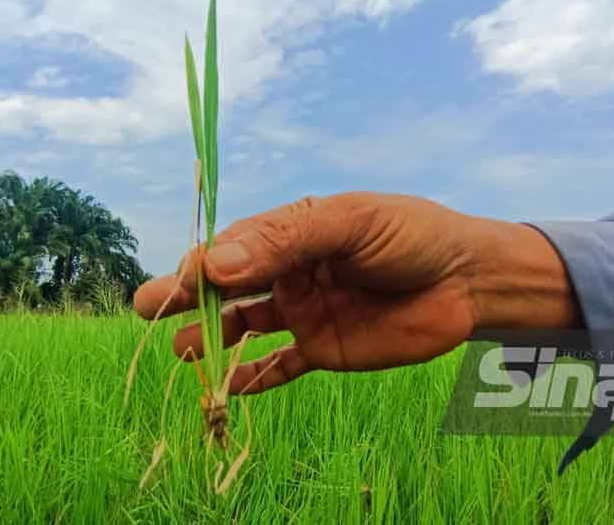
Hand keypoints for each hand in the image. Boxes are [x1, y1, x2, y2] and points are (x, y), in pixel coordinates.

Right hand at [133, 192, 579, 394]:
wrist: (468, 280)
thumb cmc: (412, 236)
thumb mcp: (350, 223)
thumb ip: (286, 239)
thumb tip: (215, 263)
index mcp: (293, 233)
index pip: (232, 249)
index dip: (199, 266)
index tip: (172, 285)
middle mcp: (291, 272)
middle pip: (228, 287)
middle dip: (187, 299)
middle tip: (145, 312)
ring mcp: (306, 311)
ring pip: (245, 328)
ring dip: (212, 341)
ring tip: (182, 356)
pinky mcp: (326, 348)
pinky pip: (281, 366)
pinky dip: (255, 379)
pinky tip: (231, 391)